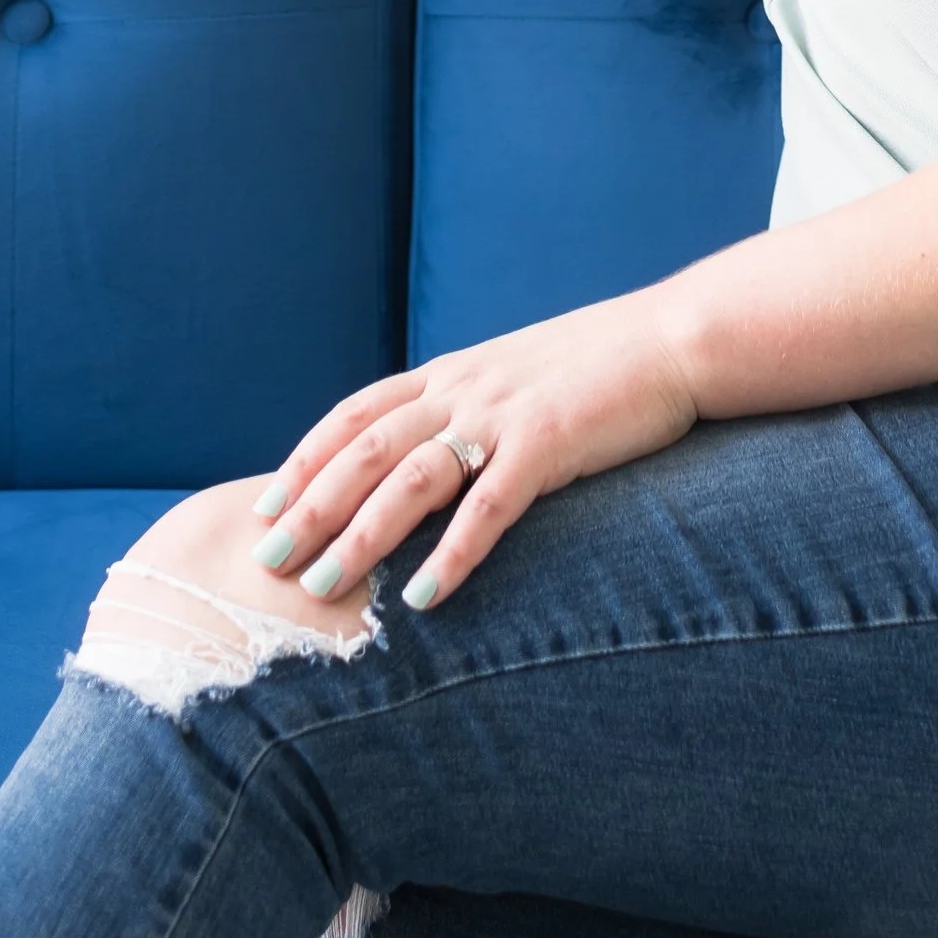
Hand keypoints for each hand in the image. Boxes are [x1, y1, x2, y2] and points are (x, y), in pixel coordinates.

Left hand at [247, 293, 702, 609]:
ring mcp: (502, 415)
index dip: (306, 459)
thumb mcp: (517, 375)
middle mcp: (464, 389)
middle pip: (364, 450)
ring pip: (409, 479)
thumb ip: (472, 407)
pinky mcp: (547, 444)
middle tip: (267, 560)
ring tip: (323, 588)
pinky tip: (423, 599)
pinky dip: (450, 556)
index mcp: (454, 373)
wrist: (673, 338)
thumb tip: (434, 451)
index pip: (356, 414)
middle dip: (309, 507)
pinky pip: (488, 508)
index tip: (264, 506)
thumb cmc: (601, 366)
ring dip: (360, 536)